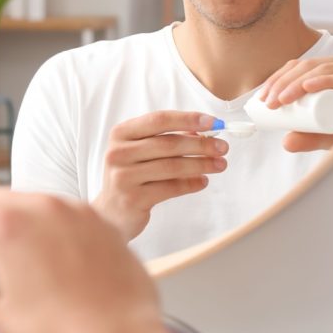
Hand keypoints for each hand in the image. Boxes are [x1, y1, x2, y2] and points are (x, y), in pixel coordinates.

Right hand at [0, 189, 173, 332]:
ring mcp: (72, 209)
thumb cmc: (69, 331)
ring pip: (29, 199)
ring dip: (14, 217)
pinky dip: (49, 224)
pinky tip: (52, 251)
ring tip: (16, 249)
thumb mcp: (3, 318)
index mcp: (7, 229)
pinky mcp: (98, 218)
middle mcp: (39, 208)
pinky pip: (63, 210)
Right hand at [93, 111, 227, 239]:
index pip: (159, 120)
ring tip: (220, 165)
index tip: (213, 123)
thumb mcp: (141, 151)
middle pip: (168, 144)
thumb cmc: (130, 175)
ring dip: (201, 165)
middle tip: (223, 147)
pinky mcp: (133, 198)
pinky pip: (170, 188)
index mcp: (121, 133)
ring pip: (172, 166)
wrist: (110, 213)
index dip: (188, 119)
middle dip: (201, 145)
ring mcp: (123, 176)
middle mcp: (118, 152)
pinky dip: (191, 184)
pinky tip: (203, 181)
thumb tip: (202, 132)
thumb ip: (166, 139)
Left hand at [258, 55, 332, 151]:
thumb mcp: (332, 135)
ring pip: (321, 70)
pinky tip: (306, 87)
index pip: (301, 67)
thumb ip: (311, 138)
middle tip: (269, 103)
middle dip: (283, 83)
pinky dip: (324, 81)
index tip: (263, 98)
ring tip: (280, 101)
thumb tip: (286, 142)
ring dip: (296, 84)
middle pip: (307, 66)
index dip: (278, 79)